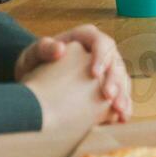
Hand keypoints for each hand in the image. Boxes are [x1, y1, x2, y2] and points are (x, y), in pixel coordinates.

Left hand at [16, 24, 132, 121]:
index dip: (101, 57)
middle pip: (115, 62)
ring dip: (123, 95)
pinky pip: (121, 95)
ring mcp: (107, 70)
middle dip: (114, 80)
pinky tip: (122, 119)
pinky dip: (123, 106)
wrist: (35, 84)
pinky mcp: (108, 87)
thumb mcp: (32, 55)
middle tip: (108, 97)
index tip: (94, 75)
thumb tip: (60, 48)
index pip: (101, 43)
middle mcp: (101, 52)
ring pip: (122, 79)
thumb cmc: (34, 65)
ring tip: (120, 111)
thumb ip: (43, 49)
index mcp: (85, 38)